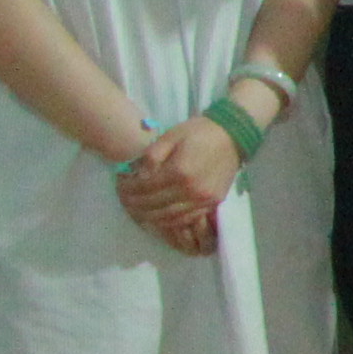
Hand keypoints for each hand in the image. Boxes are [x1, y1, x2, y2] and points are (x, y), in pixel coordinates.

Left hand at [114, 116, 241, 236]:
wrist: (233, 135)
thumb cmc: (199, 132)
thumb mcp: (169, 137)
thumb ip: (151, 157)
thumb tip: (139, 176)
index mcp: (179, 172)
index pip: (145, 188)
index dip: (128, 189)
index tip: (119, 186)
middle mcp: (191, 190)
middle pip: (154, 205)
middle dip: (134, 204)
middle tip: (124, 199)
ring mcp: (203, 200)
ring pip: (168, 217)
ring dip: (149, 215)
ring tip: (137, 209)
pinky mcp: (212, 203)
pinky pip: (186, 219)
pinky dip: (168, 220)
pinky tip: (158, 215)